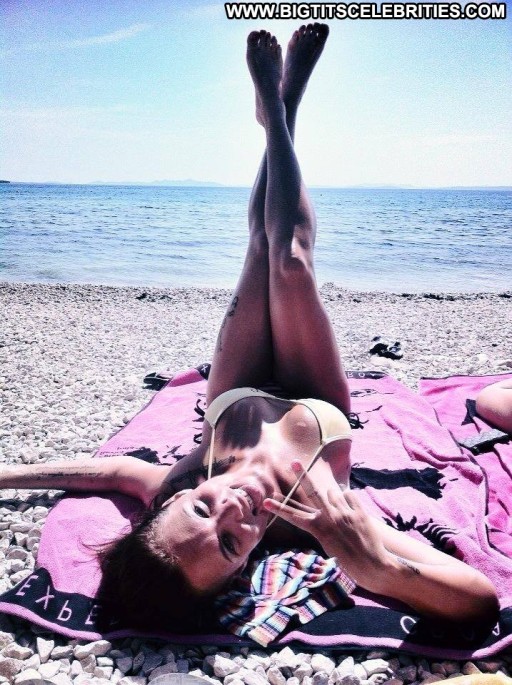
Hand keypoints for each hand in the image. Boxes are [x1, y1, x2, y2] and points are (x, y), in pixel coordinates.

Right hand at [263, 462, 391, 591]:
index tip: (266, 502)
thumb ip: (323, 523)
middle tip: (293, 461)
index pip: (294, 516)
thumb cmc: (348, 560)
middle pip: (312, 491)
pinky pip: (350, 495)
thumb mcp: (328, 544)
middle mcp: (330, 518)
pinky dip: (348, 499)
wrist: (374, 566)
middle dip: (302, 475)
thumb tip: (325, 500)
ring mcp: (345, 513)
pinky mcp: (359, 512)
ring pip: (334, 493)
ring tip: (342, 516)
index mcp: (319, 530)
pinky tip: (351, 510)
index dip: (279, 508)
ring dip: (334, 498)